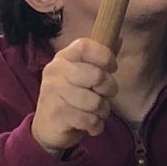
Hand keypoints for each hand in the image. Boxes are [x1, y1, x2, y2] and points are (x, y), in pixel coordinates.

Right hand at [31, 36, 116, 153]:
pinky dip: (96, 126)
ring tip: (94, 112)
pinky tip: (89, 124)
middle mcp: (55, 71)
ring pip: (96, 102)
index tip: (112, 68)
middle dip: (109, 89)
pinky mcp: (57, 115)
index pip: (85, 46)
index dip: (105, 56)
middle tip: (102, 95)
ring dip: (102, 111)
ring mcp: (53, 93)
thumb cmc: (71, 97)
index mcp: (63, 57)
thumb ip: (100, 59)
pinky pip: (90, 120)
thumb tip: (119, 38)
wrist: (47, 127)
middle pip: (97, 75)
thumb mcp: (83, 75)